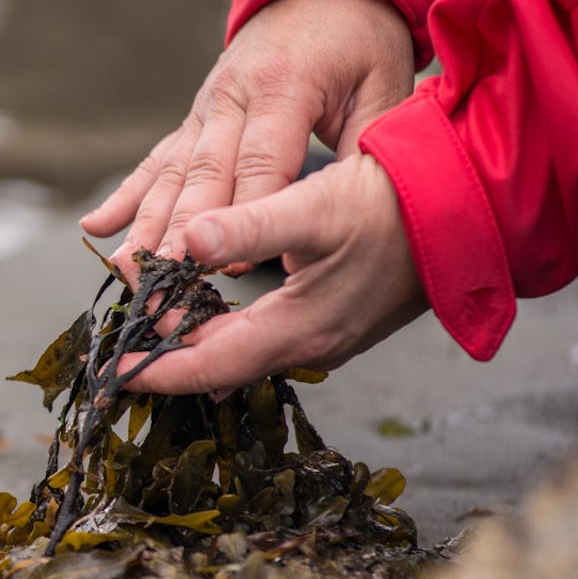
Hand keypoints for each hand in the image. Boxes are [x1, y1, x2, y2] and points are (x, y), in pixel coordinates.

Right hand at [81, 0, 414, 280]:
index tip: (234, 266)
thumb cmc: (356, 44)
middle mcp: (232, 97)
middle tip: (167, 280)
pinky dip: (124, 197)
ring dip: (146, 225)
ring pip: (170, 174)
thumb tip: (354, 210)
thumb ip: (365, 147)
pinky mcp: (192, 120)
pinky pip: (153, 161)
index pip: (261, 163)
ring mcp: (204, 109)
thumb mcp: (380, 87)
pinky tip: (96, 227)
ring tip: (126, 269)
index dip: (247, 217)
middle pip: (204, 174)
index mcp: (283, 86)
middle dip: (183, 232)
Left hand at [116, 154, 426, 394]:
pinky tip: (200, 309)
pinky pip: (260, 337)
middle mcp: (308, 346)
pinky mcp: (332, 320)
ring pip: (238, 351)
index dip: (154, 371)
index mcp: (298, 332)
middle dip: (163, 352)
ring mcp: (323, 337)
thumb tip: (185, 241)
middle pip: (216, 364)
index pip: (207, 369)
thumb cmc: (396, 206)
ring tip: (146, 319)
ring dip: (190, 338)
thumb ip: (247, 228)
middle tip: (117, 336)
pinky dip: (221, 327)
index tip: (109, 371)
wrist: (468, 207)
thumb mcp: (314, 209)